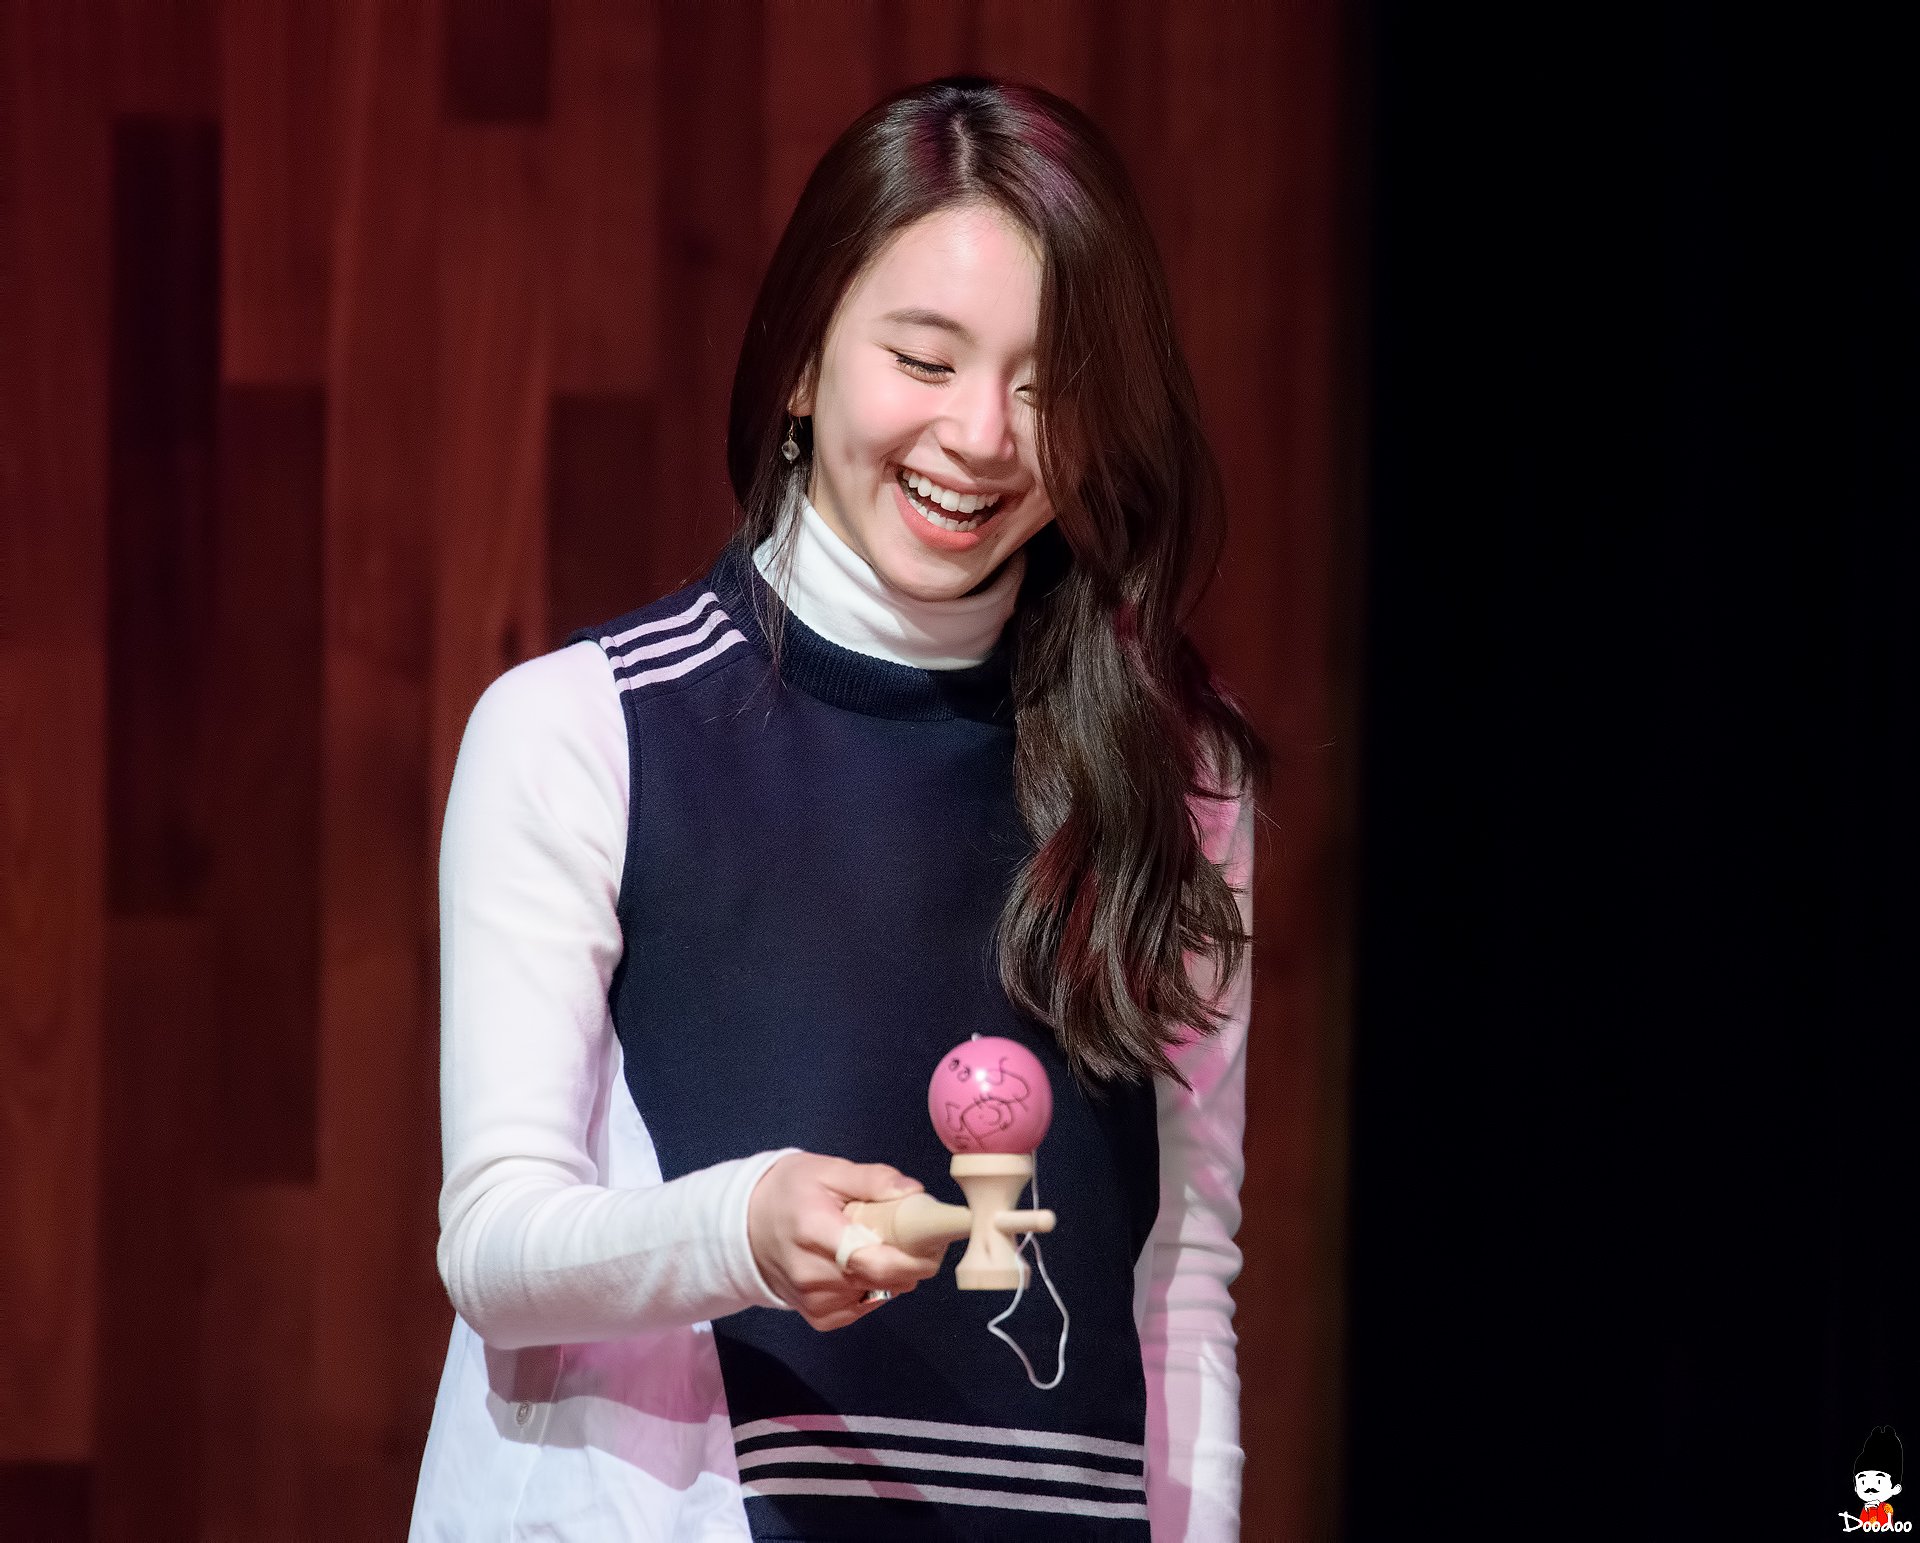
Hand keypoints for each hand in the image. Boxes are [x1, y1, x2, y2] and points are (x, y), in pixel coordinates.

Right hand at [747, 1153, 943, 1330]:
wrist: (743, 1226)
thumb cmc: (788, 1192)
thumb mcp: (827, 1170)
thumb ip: (872, 1180)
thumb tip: (913, 1191)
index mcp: (815, 1229)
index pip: (873, 1258)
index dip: (913, 1255)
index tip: (935, 1240)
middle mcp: (812, 1273)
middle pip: (881, 1278)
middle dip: (912, 1261)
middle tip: (921, 1239)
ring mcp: (812, 1299)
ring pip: (877, 1294)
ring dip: (893, 1275)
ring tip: (886, 1247)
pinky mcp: (816, 1316)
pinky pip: (860, 1308)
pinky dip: (873, 1290)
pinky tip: (864, 1269)